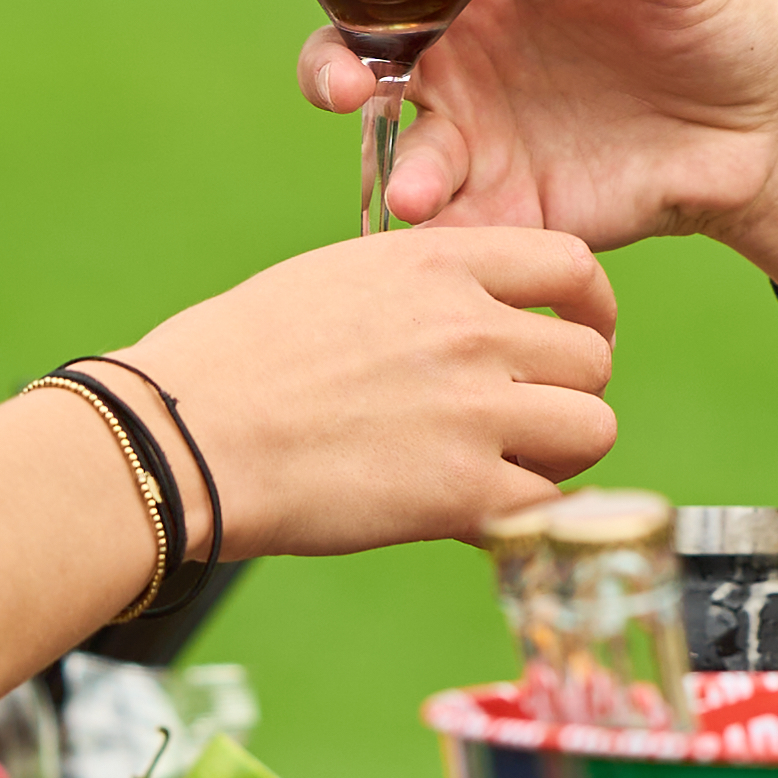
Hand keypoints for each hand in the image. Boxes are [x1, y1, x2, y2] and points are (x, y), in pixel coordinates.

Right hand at [113, 224, 619, 555]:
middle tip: (523, 419)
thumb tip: (467, 315)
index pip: (573, 264)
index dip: (588, 308)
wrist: (184, 438)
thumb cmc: (231, 362)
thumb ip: (420, 290)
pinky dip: (525, 515)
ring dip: (559, 455)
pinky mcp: (463, 493)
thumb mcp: (335, 281)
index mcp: (438, 262)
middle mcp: (471, 327)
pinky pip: (549, 504)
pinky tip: (479, 515)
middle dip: (565, 391)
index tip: (573, 334)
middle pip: (591, 358)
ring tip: (505, 469)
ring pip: (592, 429)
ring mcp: (476, 410)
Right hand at [237, 0, 777, 260]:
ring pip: (398, 144)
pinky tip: (448, 236)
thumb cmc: (717, 19)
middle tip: (344, 88)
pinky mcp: (508, 203)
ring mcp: (478, 131)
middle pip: (355, 56)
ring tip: (417, 188)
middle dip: (328, 71)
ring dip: (391, 163)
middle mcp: (459, 52)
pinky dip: (439, 232)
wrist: (767, 129)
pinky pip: (453, 223)